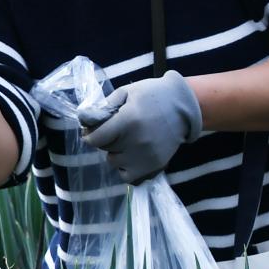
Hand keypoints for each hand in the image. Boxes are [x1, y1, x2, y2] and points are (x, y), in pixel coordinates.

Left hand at [78, 70, 202, 183]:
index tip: (92, 131)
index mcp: (128, 121)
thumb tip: (85, 120)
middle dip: (105, 139)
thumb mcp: (126, 92)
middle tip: (115, 130)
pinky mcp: (155, 165)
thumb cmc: (152, 95)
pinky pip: (128, 176)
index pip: (95, 139)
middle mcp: (136, 141)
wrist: (183, 106)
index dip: (90, 135)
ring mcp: (146, 156)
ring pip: (114, 162)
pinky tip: (131, 155)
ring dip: (115, 153)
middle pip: (105, 149)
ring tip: (126, 141)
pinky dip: (125, 168)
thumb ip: (104, 106)